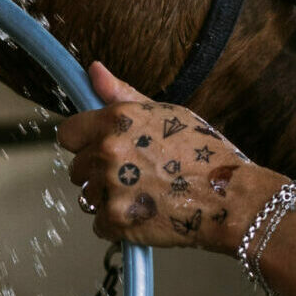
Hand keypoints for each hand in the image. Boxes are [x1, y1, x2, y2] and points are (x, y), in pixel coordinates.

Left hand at [56, 62, 268, 251]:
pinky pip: (100, 224)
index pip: (67, 133)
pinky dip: (117, 224)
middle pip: (77, 168)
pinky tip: (143, 213)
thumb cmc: (203, 153)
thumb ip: (121, 94)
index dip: (82, 142)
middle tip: (133, 174)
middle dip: (98, 172)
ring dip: (108, 199)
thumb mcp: (164, 112)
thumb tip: (93, 71)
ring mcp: (110, 188)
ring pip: (88, 197)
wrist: (228, 197)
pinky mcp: (117, 220)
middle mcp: (107, 152)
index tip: (97, 148)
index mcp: (115, 121)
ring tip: (142, 194)